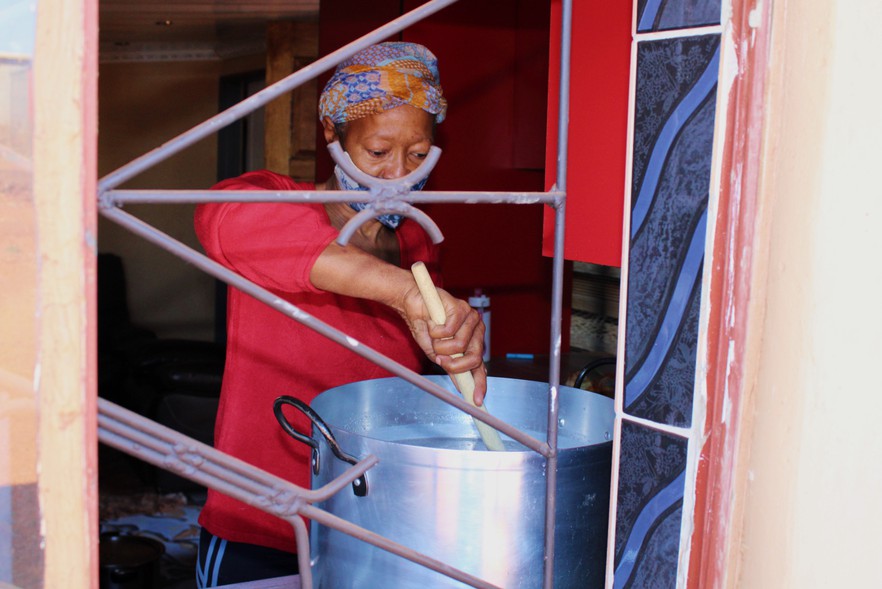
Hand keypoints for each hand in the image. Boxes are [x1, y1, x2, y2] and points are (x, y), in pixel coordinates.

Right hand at [400, 284, 488, 404]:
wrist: (412, 303)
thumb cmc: (424, 326)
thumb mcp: (436, 352)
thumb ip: (449, 365)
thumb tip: (460, 385)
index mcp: (473, 342)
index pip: (480, 365)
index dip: (479, 383)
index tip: (476, 400)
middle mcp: (476, 330)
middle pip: (474, 358)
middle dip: (454, 365)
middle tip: (440, 360)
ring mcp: (471, 318)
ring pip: (460, 346)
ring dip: (439, 345)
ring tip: (433, 335)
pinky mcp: (461, 308)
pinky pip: (449, 331)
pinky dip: (435, 332)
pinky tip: (432, 323)